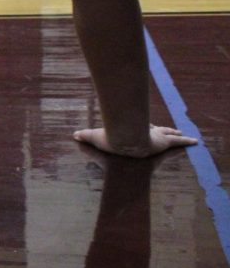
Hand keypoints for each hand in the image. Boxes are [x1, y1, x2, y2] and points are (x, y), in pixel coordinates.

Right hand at [72, 124, 197, 157]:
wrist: (124, 140)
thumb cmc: (111, 139)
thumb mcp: (95, 137)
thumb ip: (85, 136)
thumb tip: (73, 134)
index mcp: (129, 130)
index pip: (138, 127)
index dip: (143, 127)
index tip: (146, 126)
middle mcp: (144, 130)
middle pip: (154, 128)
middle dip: (160, 128)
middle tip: (167, 128)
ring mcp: (155, 135)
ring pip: (167, 133)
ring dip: (174, 132)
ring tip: (180, 132)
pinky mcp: (164, 141)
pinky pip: (178, 141)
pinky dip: (186, 140)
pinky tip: (195, 141)